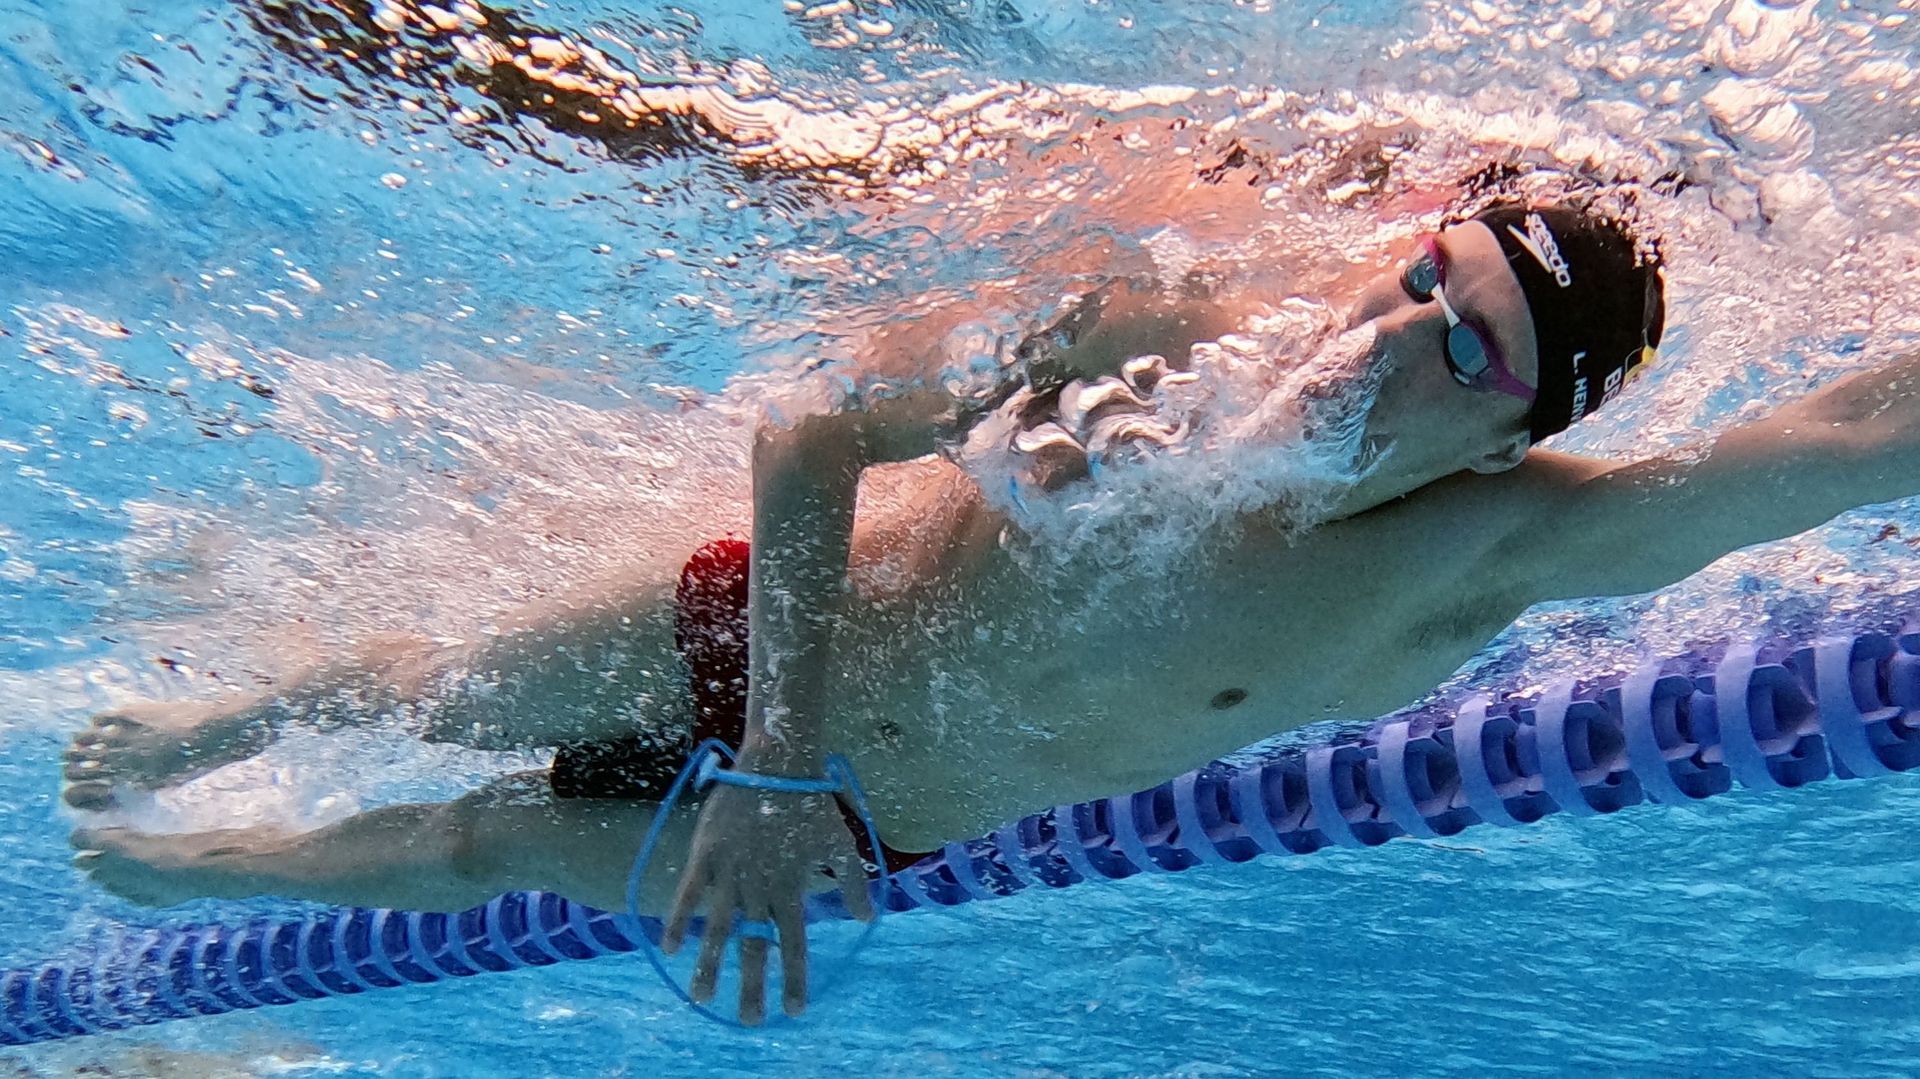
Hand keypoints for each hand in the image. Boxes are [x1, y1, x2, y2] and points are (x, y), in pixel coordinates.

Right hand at [662, 748, 876, 1023]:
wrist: (777, 762)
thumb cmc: (811, 804)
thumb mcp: (840, 844)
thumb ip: (852, 884)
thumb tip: (866, 919)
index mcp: (792, 886)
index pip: (795, 943)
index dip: (795, 978)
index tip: (793, 1010)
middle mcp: (760, 886)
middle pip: (755, 945)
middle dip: (752, 986)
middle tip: (749, 1021)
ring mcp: (731, 871)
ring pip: (718, 929)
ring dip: (709, 966)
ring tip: (702, 999)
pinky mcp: (706, 854)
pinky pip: (688, 894)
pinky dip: (679, 921)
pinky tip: (671, 950)